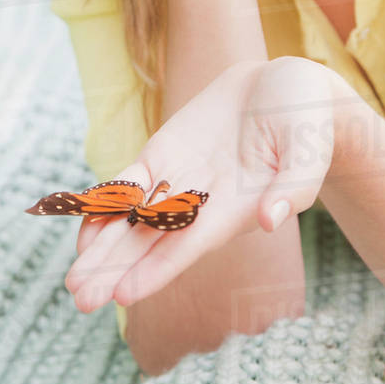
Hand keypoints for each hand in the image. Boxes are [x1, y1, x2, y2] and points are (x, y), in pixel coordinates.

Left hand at [64, 56, 359, 313]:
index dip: (157, 269)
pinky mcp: (165, 153)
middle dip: (116, 268)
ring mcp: (180, 179)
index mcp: (236, 210)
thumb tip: (271, 220)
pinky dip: (106, 203)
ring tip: (75, 280)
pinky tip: (84, 227)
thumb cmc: (308, 123)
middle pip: (152, 242)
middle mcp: (203, 204)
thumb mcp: (309, 152)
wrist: (290, 86)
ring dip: (104, 246)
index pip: (189, 246)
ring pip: (133, 218)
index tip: (125, 294)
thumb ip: (293, 187)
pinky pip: (129, 183)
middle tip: (81, 297)